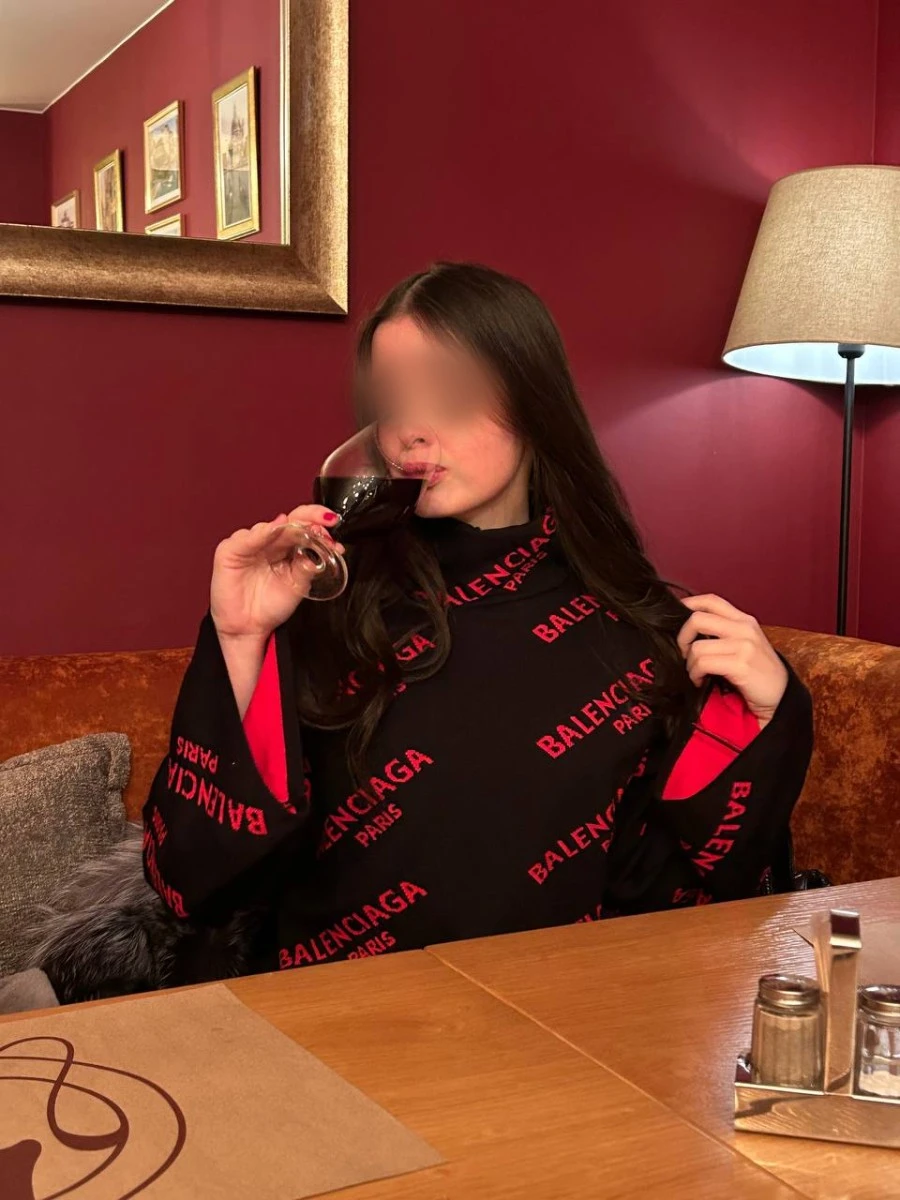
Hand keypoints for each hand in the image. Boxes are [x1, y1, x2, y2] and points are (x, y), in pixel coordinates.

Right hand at [210, 505, 343, 640]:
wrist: (249, 629)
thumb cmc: (270, 606)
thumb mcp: (298, 586)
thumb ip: (308, 566)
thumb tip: (325, 549)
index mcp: (286, 547)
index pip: (303, 525)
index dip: (318, 522)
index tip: (333, 524)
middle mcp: (269, 541)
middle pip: (290, 520)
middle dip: (309, 519)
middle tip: (324, 524)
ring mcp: (250, 543)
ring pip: (270, 526)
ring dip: (290, 527)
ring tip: (305, 533)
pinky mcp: (230, 550)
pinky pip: (246, 538)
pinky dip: (262, 532)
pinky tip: (274, 529)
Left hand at [677, 594, 787, 727]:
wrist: (781, 696)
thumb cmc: (758, 673)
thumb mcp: (745, 644)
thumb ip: (723, 633)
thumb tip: (689, 630)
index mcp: (744, 620)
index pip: (711, 601)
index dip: (688, 604)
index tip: (674, 617)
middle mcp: (744, 628)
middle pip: (697, 619)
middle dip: (682, 638)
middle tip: (684, 654)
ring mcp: (744, 646)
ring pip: (697, 647)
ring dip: (690, 664)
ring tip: (696, 673)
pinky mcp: (741, 665)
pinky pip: (703, 664)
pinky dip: (695, 674)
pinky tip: (700, 680)